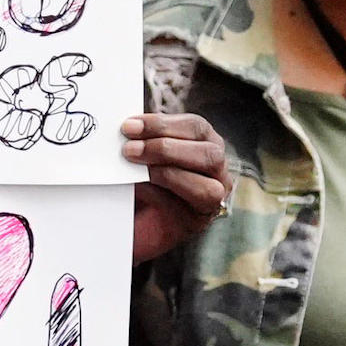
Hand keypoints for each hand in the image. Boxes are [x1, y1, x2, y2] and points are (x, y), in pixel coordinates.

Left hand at [126, 113, 229, 264]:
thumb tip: (127, 131)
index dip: (162, 124)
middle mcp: (217, 171)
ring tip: (136, 168)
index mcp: (207, 144)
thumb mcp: (148, 155)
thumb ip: (145, 141)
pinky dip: (160, 196)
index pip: (196, 127)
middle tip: (129, 149)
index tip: (130, 126)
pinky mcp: (197, 221)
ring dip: (167, 172)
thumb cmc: (146, 182)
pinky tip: (140, 189)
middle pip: (209, 153)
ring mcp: (214, 198)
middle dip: (165, 147)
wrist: (138, 221)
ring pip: (206, 185)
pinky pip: (186, 207)